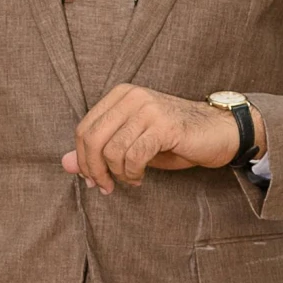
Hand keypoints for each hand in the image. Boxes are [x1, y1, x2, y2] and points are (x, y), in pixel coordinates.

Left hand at [62, 85, 264, 193]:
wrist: (218, 132)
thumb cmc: (174, 139)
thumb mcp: (130, 145)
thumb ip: (98, 151)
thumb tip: (64, 164)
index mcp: (120, 95)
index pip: (84, 129)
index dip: (83, 159)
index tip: (93, 179)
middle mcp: (131, 97)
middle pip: (92, 139)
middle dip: (94, 170)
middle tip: (106, 186)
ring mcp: (147, 108)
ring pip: (112, 150)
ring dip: (119, 174)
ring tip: (132, 179)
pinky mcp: (163, 125)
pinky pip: (134, 156)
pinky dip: (133, 173)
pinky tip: (141, 177)